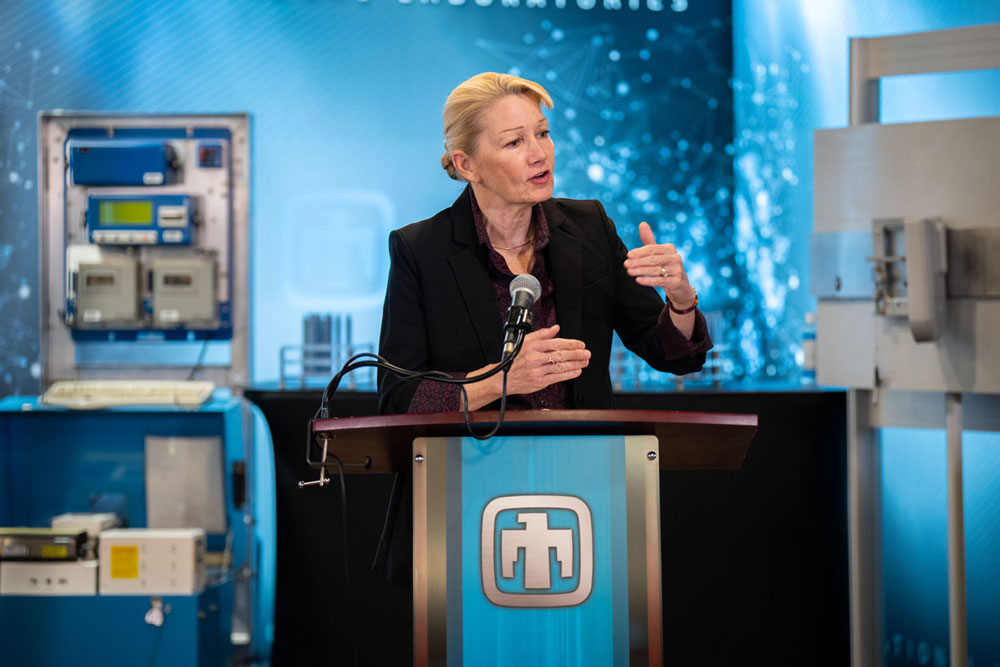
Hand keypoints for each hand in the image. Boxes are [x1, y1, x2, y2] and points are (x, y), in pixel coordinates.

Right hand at [461, 324, 589, 410]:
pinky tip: (576, 371)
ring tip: (585, 362)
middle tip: (586, 353)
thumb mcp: (526, 341)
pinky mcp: (539, 381)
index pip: (555, 343)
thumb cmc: (516, 359)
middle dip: (576, 354)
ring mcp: (537, 370)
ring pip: (560, 366)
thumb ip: (542, 334)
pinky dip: (569, 374)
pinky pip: (557, 377)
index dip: (570, 343)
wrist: (504, 377)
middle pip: (560, 354)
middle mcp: (535, 358)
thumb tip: (555, 328)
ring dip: (575, 364)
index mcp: (533, 346)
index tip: (580, 344)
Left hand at [623, 221, 695, 308]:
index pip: (652, 249)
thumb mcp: (658, 254)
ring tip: (629, 272)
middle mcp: (675, 258)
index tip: (628, 255)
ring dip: (640, 271)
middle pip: (653, 259)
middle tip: (626, 264)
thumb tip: (642, 223)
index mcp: (670, 249)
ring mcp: (677, 270)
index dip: (640, 252)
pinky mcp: (677, 282)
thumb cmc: (666, 268)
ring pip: (655, 270)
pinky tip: (638, 280)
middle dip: (638, 261)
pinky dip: (648, 280)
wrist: (680, 287)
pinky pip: (660, 281)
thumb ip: (649, 241)